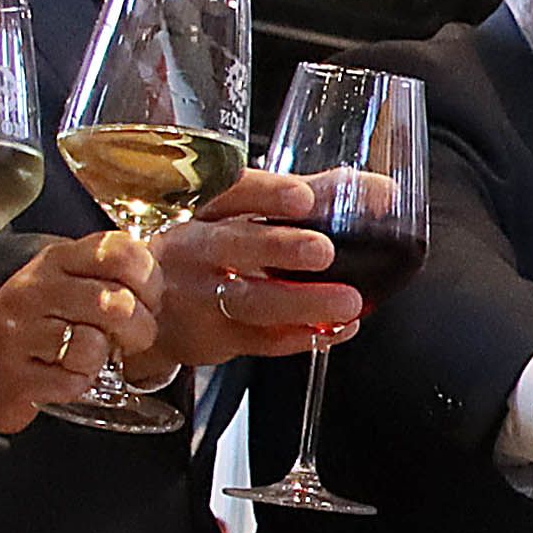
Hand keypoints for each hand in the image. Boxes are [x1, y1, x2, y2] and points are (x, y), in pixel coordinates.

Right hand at [0, 231, 161, 433]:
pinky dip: (78, 384)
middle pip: (116, 303)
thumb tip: (162, 286)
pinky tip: (62, 376)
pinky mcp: (13, 374)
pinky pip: (73, 381)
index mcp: (57, 260)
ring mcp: (19, 331)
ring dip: (102, 359)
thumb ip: (112, 278)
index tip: (149, 300)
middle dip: (140, 330)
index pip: (122, 252)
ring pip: (92, 344)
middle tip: (132, 340)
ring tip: (87, 358)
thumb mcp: (70, 287)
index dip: (150, 280)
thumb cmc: (38, 328)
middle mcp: (34, 288)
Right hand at [141, 170, 354, 372]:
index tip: (303, 196)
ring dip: (300, 303)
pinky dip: (304, 336)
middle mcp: (196, 248)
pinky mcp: (214, 338)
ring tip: (347, 301)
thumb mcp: (248, 212)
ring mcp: (200, 296)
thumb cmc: (212, 247)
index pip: (231, 191)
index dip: (267, 193)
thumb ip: (315, 195)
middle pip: (233, 245)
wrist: (149, 307)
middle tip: (322, 250)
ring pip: (249, 301)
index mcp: (205, 207)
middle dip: (278, 247)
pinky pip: (262, 340)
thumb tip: (383, 193)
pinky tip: (339, 328)